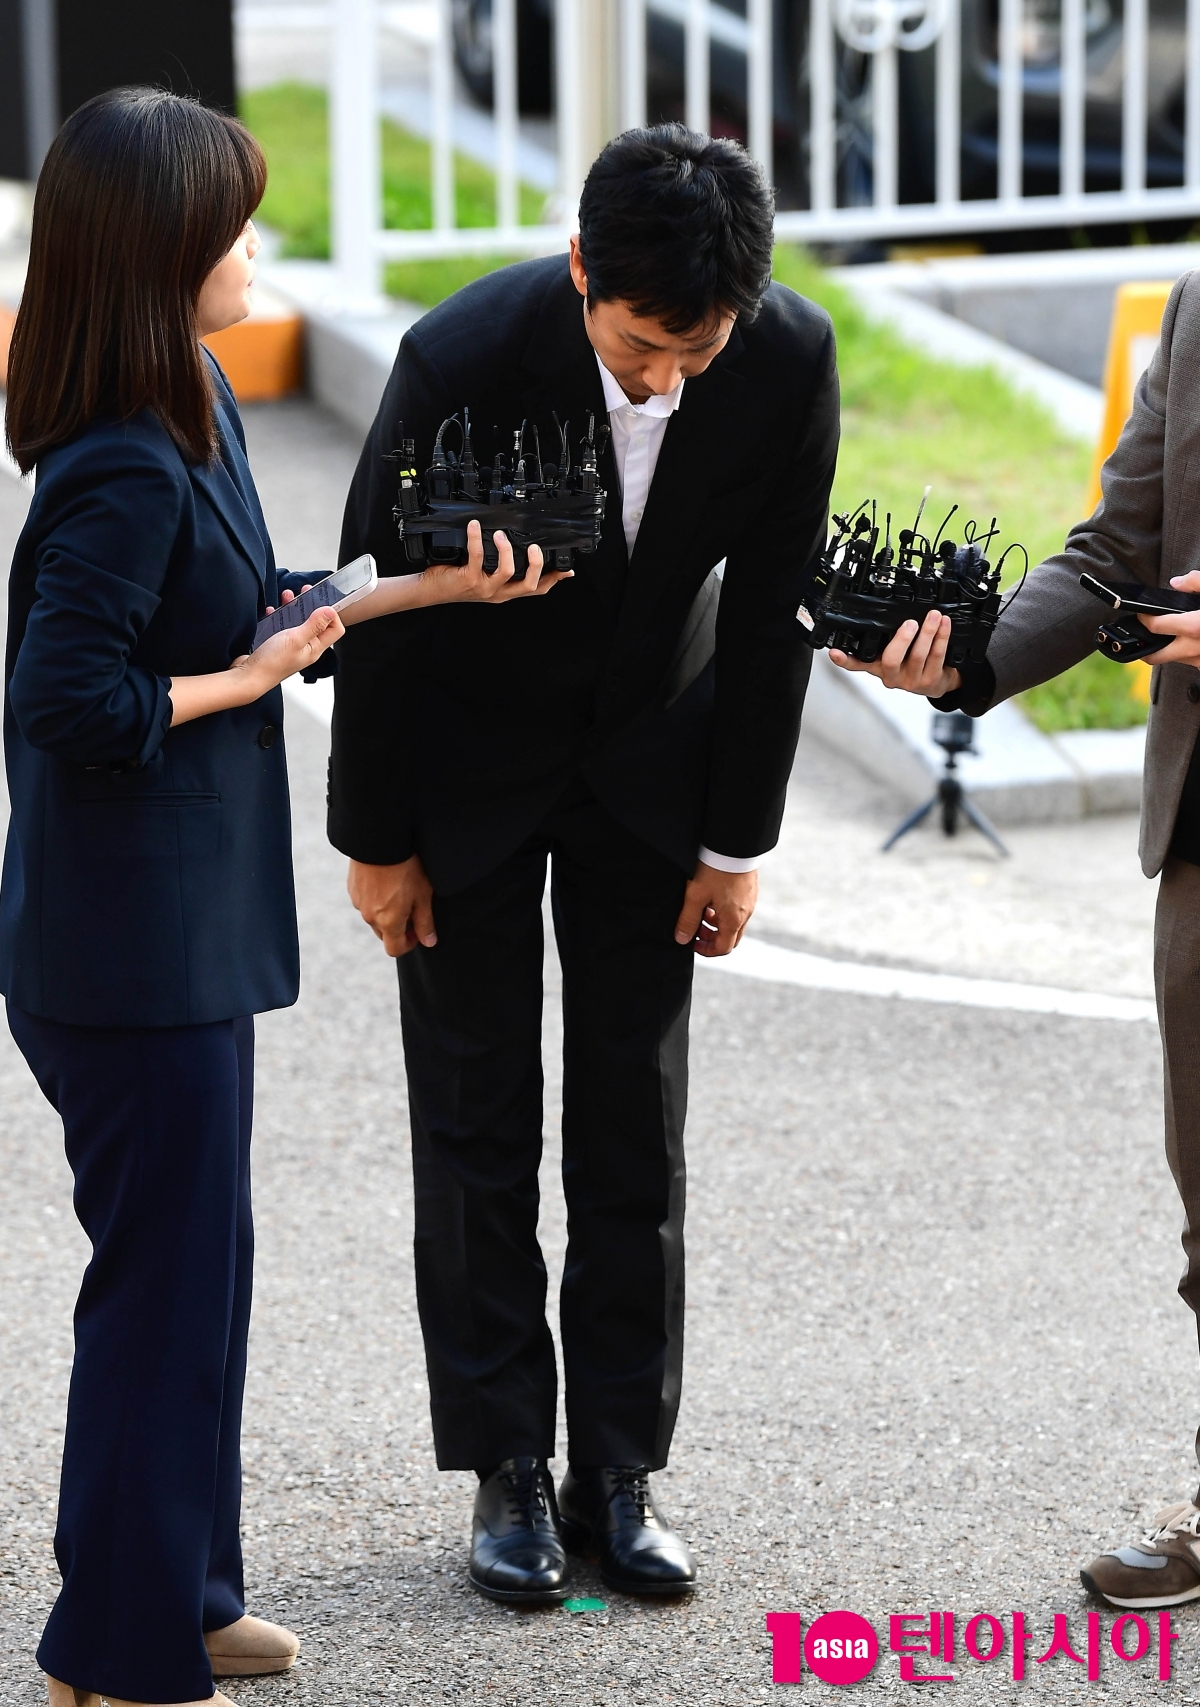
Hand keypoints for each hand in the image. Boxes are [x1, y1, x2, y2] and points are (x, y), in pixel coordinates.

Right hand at [231, 602, 342, 691]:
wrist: (248, 676)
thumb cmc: (272, 662)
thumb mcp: (296, 639)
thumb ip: (314, 624)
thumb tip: (331, 611)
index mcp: (315, 648)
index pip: (335, 630)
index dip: (332, 614)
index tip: (323, 601)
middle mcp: (305, 647)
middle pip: (316, 622)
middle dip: (312, 605)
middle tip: (305, 591)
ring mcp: (291, 645)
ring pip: (297, 621)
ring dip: (294, 607)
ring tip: (287, 596)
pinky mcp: (276, 644)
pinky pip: (281, 625)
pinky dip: (278, 615)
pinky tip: (272, 610)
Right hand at [347, 855, 435, 956]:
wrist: (381, 839)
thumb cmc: (406, 866)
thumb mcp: (423, 895)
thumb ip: (425, 922)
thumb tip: (429, 942)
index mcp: (388, 922)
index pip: (394, 949)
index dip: (409, 944)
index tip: (418, 932)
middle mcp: (369, 916)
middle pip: (384, 934)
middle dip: (398, 928)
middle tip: (412, 909)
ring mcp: (358, 902)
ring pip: (374, 917)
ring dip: (386, 912)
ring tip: (400, 890)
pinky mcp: (352, 888)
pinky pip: (365, 901)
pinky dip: (376, 899)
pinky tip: (387, 881)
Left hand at [420, 520, 572, 604]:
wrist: (430, 590)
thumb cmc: (455, 580)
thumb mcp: (483, 576)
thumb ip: (499, 565)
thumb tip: (514, 543)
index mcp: (505, 591)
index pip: (536, 589)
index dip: (553, 580)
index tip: (566, 569)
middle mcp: (498, 593)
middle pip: (529, 586)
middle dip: (536, 566)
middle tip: (534, 548)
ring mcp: (484, 588)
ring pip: (507, 572)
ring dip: (507, 550)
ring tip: (500, 534)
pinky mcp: (469, 579)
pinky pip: (477, 557)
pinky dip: (476, 539)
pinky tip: (474, 527)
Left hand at [674, 862, 757, 956]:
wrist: (733, 843)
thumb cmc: (714, 868)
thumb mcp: (695, 895)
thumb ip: (687, 919)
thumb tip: (682, 939)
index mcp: (733, 919)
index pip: (723, 948)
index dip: (706, 950)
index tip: (692, 943)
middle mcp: (746, 913)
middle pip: (730, 937)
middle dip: (711, 938)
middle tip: (695, 929)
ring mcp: (750, 901)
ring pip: (734, 923)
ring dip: (716, 923)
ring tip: (701, 911)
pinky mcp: (749, 889)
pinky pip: (738, 909)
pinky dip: (723, 911)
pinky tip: (711, 898)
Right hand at [829, 608, 961, 698]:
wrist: (938, 682)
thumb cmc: (914, 661)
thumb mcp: (897, 654)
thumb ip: (889, 639)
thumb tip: (887, 608)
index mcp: (878, 667)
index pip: (857, 665)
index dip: (844, 659)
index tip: (834, 652)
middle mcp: (891, 676)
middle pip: (891, 659)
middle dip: (902, 639)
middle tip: (911, 622)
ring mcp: (910, 681)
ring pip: (918, 655)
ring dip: (928, 632)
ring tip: (934, 615)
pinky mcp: (929, 681)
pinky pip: (937, 656)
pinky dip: (942, 637)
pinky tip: (944, 624)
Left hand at [1139, 570, 1199, 664]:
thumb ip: (1196, 582)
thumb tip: (1177, 582)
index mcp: (1195, 626)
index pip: (1155, 626)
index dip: (1144, 619)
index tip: (1141, 615)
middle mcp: (1195, 649)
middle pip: (1156, 656)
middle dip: (1145, 649)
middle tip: (1142, 638)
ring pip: (1175, 660)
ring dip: (1169, 651)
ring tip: (1167, 639)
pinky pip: (1192, 663)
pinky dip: (1188, 654)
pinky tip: (1191, 643)